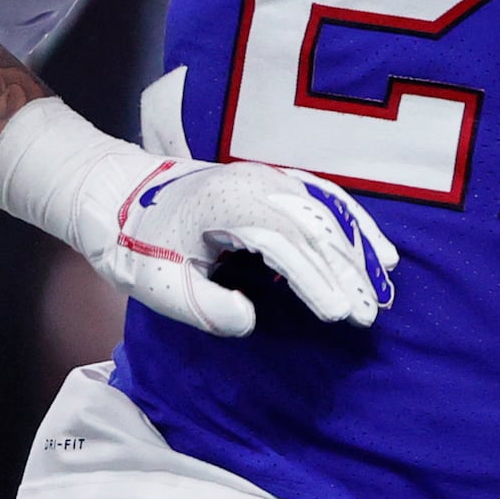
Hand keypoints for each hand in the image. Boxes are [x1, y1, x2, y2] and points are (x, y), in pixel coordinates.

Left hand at [93, 156, 395, 334]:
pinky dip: (352, 219)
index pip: (284, 245)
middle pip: (313, 227)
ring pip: (325, 209)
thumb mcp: (159, 285)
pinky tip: (373, 243)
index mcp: (226, 207)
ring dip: (357, 246)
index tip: (339, 314)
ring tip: (384, 281)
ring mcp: (265, 177)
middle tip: (369, 314)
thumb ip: (204, 307)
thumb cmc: (136, 242)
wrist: (115, 193)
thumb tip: (250, 320)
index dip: (315, 281)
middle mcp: (254, 184)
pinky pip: (322, 196)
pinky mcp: (271, 180)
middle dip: (347, 271)